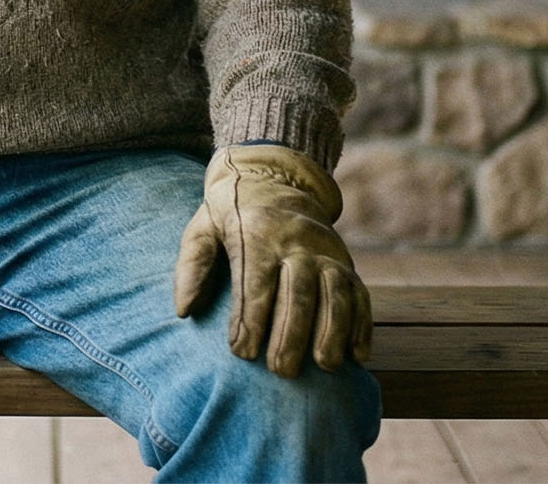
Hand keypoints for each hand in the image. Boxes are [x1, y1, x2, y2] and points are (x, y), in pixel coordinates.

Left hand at [173, 143, 371, 377]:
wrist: (274, 176)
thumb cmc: (230, 213)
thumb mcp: (202, 227)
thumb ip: (192, 266)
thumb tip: (184, 310)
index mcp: (257, 234)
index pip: (255, 282)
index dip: (250, 319)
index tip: (241, 352)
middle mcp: (296, 242)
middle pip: (299, 291)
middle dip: (292, 334)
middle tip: (282, 371)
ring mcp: (326, 251)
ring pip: (336, 293)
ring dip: (333, 330)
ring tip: (325, 366)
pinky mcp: (346, 261)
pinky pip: (360, 293)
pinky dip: (362, 324)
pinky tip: (358, 355)